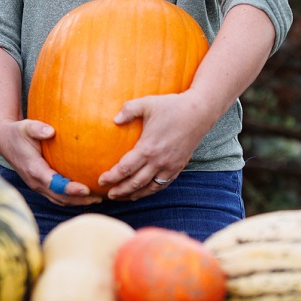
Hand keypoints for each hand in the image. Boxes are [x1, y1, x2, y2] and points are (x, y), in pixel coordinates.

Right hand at [0, 117, 101, 206]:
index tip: (86, 190)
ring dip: (77, 201)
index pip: (54, 184)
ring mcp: (37, 185)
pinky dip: (70, 198)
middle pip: (59, 197)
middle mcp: (35, 181)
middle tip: (99, 198)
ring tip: (97, 199)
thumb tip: (51, 131)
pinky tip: (85, 194)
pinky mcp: (40, 185)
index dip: (70, 189)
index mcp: (34, 169)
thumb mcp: (26, 126)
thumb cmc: (18, 132)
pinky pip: (56, 196)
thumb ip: (37, 129)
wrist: (5, 141)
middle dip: (79, 200)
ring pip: (58, 199)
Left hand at [99, 91, 214, 199]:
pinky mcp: (178, 167)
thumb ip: (128, 110)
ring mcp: (170, 166)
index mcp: (148, 148)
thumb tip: (114, 120)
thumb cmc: (171, 106)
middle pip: (135, 183)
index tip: (100, 180)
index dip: (112, 177)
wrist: (200, 113)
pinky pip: (162, 184)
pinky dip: (151, 191)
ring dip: (134, 194)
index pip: (125, 169)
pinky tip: (143, 191)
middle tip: (108, 194)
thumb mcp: (147, 103)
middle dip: (120, 191)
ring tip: (123, 197)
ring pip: (149, 188)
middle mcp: (159, 161)